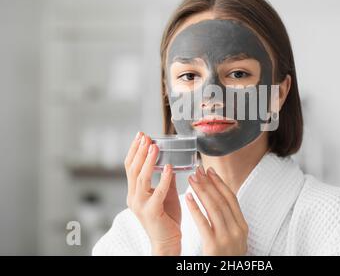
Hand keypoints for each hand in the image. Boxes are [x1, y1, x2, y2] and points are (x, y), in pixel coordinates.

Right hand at [124, 132, 180, 255]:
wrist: (167, 243)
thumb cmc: (167, 220)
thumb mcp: (167, 195)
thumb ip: (167, 180)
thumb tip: (171, 163)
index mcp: (135, 193)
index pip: (130, 167)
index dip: (134, 150)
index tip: (141, 136)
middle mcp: (133, 197)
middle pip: (132, 169)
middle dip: (139, 151)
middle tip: (145, 137)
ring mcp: (140, 205)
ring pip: (141, 178)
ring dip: (148, 161)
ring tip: (154, 146)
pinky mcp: (151, 212)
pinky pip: (157, 192)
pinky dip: (163, 178)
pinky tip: (168, 167)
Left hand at [185, 166, 248, 255]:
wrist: (230, 275)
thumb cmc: (227, 258)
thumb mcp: (235, 238)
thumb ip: (230, 221)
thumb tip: (219, 199)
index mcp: (243, 226)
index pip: (231, 198)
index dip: (220, 183)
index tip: (210, 171)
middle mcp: (237, 230)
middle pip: (222, 200)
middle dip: (209, 183)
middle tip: (198, 171)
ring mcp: (227, 238)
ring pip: (214, 208)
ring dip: (202, 191)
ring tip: (192, 179)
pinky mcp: (214, 246)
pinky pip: (204, 223)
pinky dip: (195, 209)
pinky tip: (188, 198)